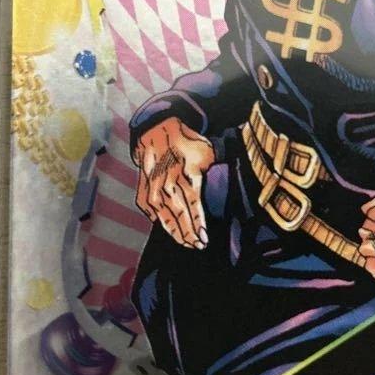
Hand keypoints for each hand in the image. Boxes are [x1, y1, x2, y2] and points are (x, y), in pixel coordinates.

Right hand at [133, 118, 214, 248]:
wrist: (157, 128)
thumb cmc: (187, 143)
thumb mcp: (206, 151)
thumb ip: (215, 168)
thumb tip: (232, 180)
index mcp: (185, 170)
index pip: (192, 201)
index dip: (197, 220)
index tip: (203, 237)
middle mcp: (167, 178)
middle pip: (176, 210)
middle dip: (186, 231)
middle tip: (197, 245)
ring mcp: (152, 182)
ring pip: (161, 211)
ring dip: (172, 229)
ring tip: (184, 243)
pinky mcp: (142, 184)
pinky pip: (147, 206)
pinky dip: (155, 218)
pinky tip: (165, 228)